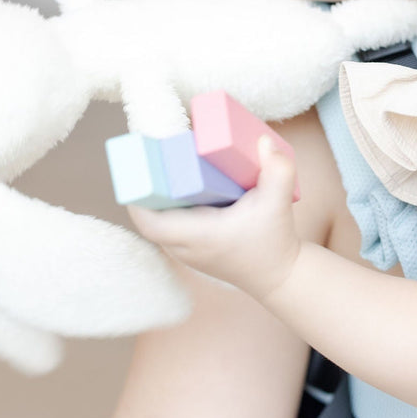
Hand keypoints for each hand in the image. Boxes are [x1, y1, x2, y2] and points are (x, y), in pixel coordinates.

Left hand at [128, 140, 301, 302]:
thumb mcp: (278, 204)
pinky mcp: (190, 248)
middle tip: (152, 152)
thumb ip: (278, 170)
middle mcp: (185, 247)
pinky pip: (167, 224)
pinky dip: (167, 204)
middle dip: (146, 185)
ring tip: (160, 161)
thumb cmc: (274, 242)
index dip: (138, 198)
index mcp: (199, 237)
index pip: (151, 223)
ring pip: (157, 220)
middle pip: (149, 216)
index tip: (138, 169)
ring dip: (155, 195)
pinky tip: (175, 181)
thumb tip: (264, 141)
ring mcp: (185, 251)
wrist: (279, 275)